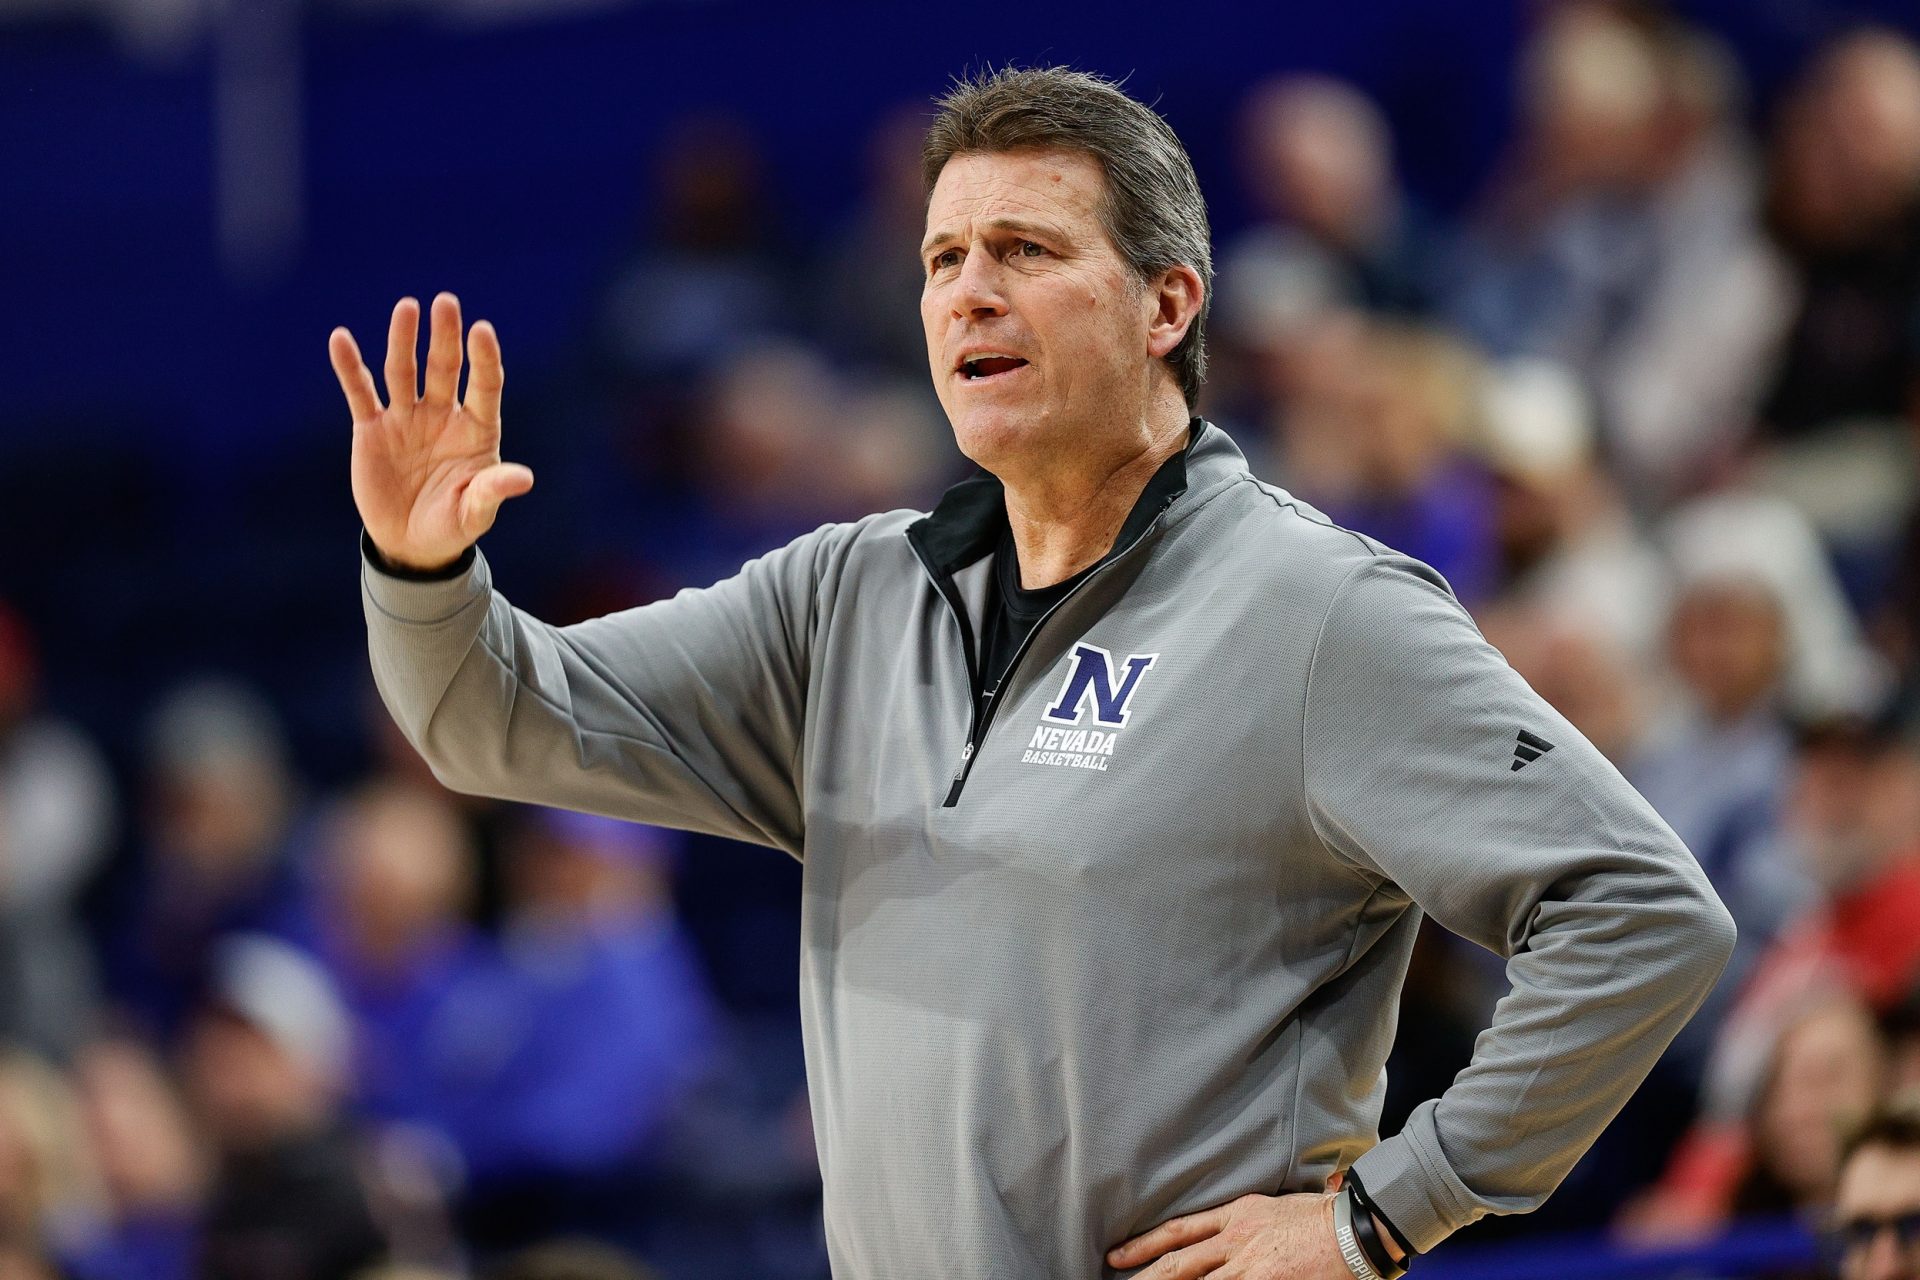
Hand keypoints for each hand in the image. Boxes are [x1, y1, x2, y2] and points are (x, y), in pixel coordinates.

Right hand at [330, 292, 532, 572]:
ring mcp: (406, 418)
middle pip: (444, 368)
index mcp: (476, 430)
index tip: (482, 330)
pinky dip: (349, 367)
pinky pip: (360, 392)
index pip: (484, 386)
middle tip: (446, 303)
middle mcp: (442, 416)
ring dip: (404, 340)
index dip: (483, 359)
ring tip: (407, 307)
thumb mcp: (475, 512)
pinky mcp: (372, 429)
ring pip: (403, 371)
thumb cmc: (452, 526)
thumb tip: (524, 479)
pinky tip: (341, 339)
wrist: (411, 545)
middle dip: (445, 337)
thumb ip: (493, 490)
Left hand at [1106, 1191, 1351, 1278]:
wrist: (1353, 1227)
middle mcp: (1236, 1239)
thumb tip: (1229, 1230)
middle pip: (1179, 1262)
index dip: (1146, 1244)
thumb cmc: (1323, 1215)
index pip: (1180, 1230)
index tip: (1119, 1255)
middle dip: (1145, 1276)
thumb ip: (1247, 1219)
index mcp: (1236, 1214)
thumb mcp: (1275, 1205)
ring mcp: (1249, 1265)